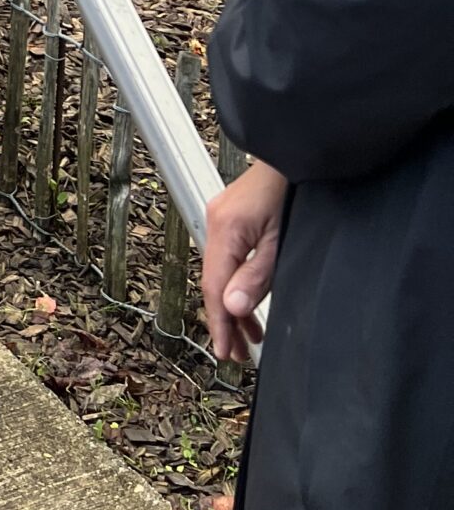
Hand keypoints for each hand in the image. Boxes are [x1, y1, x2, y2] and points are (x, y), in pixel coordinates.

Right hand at [202, 159, 286, 360]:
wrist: (296, 156)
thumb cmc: (294, 191)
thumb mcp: (281, 241)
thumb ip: (256, 276)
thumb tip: (232, 307)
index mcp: (225, 229)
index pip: (214, 287)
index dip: (220, 323)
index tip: (226, 352)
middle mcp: (216, 221)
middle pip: (213, 282)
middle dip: (226, 320)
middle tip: (238, 353)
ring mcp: (221, 217)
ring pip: (220, 272)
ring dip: (233, 305)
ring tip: (249, 336)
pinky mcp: (230, 217)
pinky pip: (227, 258)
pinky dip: (236, 283)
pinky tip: (249, 300)